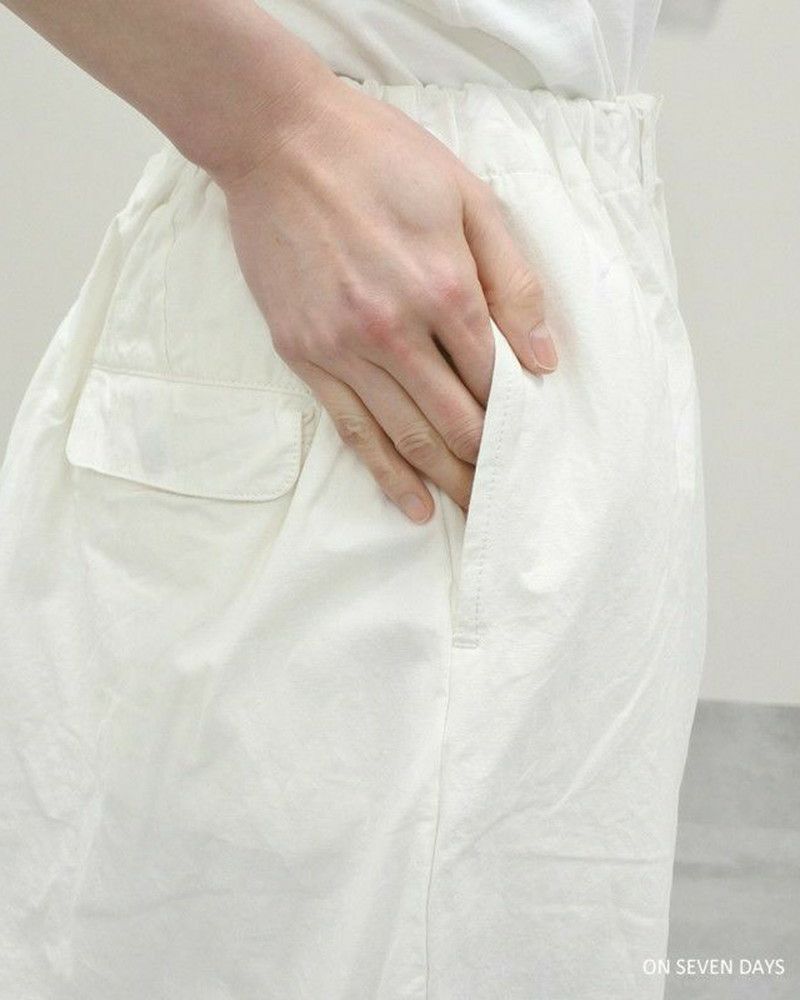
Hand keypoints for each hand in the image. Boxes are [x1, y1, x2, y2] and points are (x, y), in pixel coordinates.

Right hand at [216, 75, 557, 522]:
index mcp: (444, 287)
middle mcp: (396, 330)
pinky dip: (387, 475)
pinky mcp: (304, 357)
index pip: (496, 377)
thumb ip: (513, 279)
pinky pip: (354, 431)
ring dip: (449, 481)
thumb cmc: (379, 158)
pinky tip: (414, 505)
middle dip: (490, 462)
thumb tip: (542, 360)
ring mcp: (344, 349)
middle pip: (458, 421)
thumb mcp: (468, 197)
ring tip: (476, 513)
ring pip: (409, 437)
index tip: (532, 441)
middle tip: (513, 493)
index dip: (518, 414)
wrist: (278, 140)